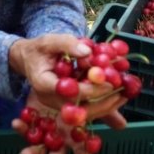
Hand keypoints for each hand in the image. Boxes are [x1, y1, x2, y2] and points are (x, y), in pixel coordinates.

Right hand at [8, 34, 122, 110]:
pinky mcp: (66, 105)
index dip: (90, 89)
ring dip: (106, 108)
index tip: (109, 83)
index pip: (68, 91)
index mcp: (43, 83)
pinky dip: (102, 106)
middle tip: (122, 94)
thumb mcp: (50, 40)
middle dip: (103, 104)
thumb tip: (88, 52)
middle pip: (78, 109)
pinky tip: (118, 100)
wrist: (29, 59)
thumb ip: (67, 44)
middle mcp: (49, 99)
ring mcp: (58, 105)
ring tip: (124, 96)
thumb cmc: (39, 49)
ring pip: (84, 113)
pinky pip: (85, 109)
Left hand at [11, 88, 127, 153]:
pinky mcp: (32, 122)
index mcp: (77, 135)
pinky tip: (16, 123)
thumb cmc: (79, 94)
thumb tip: (123, 125)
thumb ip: (107, 112)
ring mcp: (45, 132)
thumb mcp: (93, 100)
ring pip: (38, 148)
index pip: (81, 149)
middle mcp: (61, 137)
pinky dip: (21, 127)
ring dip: (32, 152)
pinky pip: (25, 128)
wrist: (56, 76)